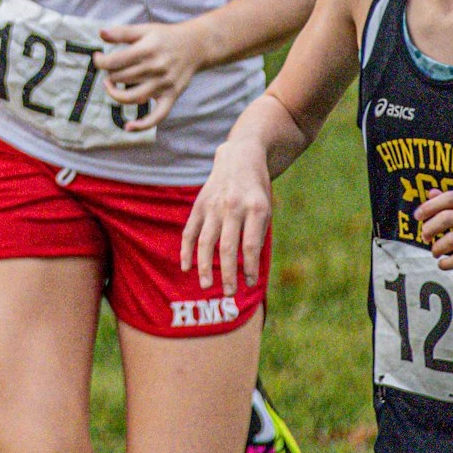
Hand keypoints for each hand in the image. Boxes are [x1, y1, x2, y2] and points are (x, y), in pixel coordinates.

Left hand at [93, 20, 209, 131]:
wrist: (196, 46)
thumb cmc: (166, 37)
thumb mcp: (145, 29)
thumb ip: (122, 32)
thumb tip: (101, 33)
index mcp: (147, 50)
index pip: (114, 61)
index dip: (100, 61)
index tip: (98, 58)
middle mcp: (155, 68)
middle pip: (120, 78)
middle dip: (109, 74)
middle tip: (110, 69)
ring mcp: (164, 85)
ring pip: (132, 97)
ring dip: (115, 94)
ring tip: (111, 86)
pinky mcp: (171, 96)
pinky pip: (157, 116)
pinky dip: (143, 125)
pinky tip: (128, 127)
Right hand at [180, 138, 271, 294]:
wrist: (239, 157)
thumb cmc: (256, 190)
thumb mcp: (266, 208)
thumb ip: (256, 234)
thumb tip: (246, 269)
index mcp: (256, 208)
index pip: (250, 245)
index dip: (250, 267)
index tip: (249, 283)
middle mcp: (233, 207)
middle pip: (228, 246)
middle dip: (228, 273)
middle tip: (228, 294)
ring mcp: (213, 205)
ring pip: (206, 241)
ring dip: (205, 267)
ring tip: (207, 287)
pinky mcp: (199, 205)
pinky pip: (190, 231)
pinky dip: (187, 250)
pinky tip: (186, 268)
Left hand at [416, 191, 452, 281]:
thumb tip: (430, 192)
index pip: (450, 197)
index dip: (429, 206)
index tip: (418, 216)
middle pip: (447, 217)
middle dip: (429, 228)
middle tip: (424, 237)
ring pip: (451, 239)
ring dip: (436, 247)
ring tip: (435, 251)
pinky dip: (446, 262)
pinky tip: (443, 263)